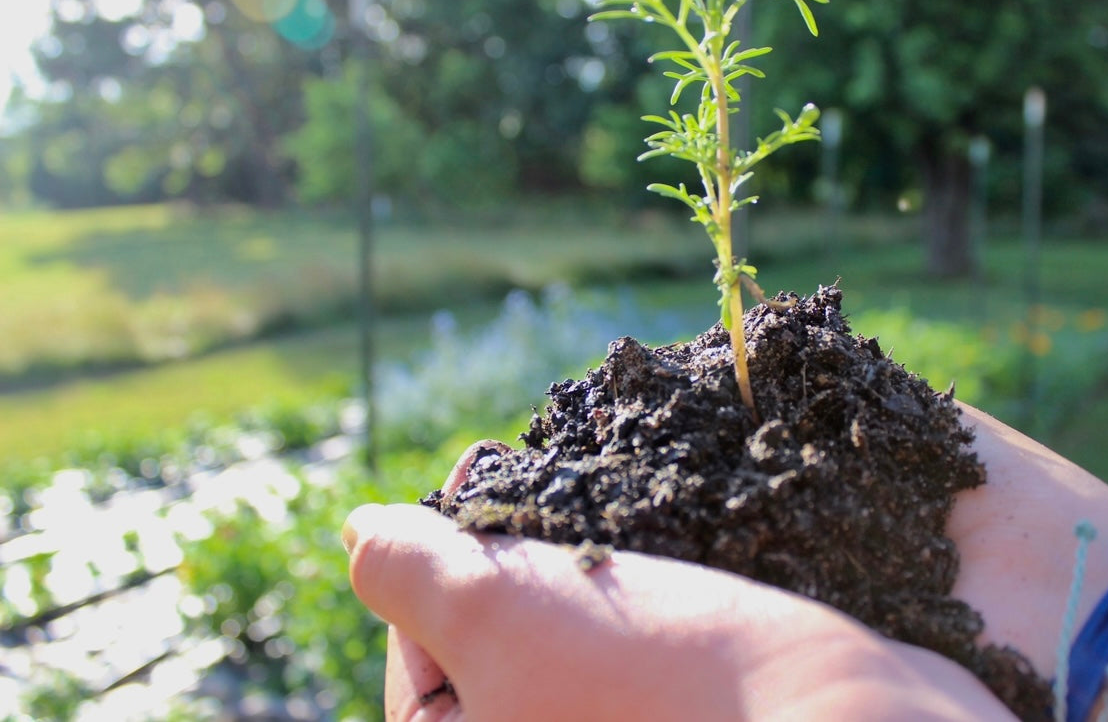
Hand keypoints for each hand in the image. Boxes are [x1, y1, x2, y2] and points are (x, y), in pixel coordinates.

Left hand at [344, 442, 1013, 721]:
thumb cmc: (670, 682)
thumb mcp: (501, 609)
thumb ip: (410, 570)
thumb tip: (356, 530)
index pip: (422, 648)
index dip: (445, 552)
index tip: (488, 469)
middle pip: (502, 640)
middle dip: (526, 554)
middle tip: (555, 487)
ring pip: (581, 632)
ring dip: (593, 562)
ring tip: (614, 506)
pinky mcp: (692, 718)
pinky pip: (643, 644)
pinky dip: (647, 587)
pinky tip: (671, 544)